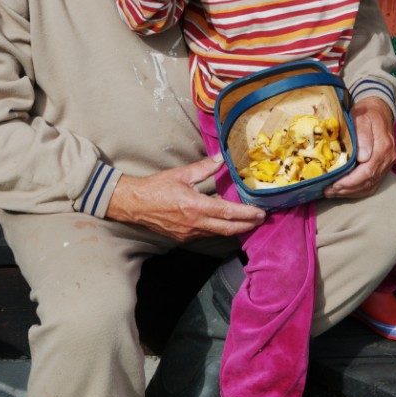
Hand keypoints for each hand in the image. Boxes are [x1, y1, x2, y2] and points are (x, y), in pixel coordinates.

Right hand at [106, 155, 265, 241]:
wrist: (134, 204)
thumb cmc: (156, 187)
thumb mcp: (181, 174)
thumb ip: (203, 168)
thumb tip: (221, 159)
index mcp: (195, 206)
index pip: (228, 212)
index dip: (247, 214)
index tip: (260, 212)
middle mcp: (194, 223)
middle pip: (228, 228)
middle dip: (247, 225)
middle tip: (262, 219)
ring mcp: (189, 233)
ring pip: (218, 233)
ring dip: (234, 228)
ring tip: (248, 221)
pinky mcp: (183, 237)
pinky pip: (206, 234)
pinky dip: (218, 229)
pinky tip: (224, 223)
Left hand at [323, 96, 395, 199]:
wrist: (379, 110)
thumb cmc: (367, 113)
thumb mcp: (362, 117)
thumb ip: (362, 135)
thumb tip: (363, 157)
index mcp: (383, 147)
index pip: (368, 171)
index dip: (350, 181)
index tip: (334, 184)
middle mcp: (388, 158)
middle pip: (368, 181)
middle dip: (347, 189)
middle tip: (328, 191)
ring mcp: (387, 165)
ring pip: (371, 186)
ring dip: (351, 192)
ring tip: (333, 193)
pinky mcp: (384, 168)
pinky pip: (373, 185)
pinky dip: (358, 191)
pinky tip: (344, 191)